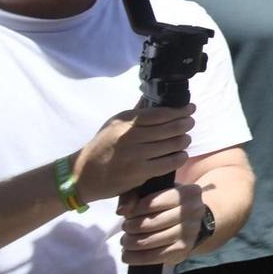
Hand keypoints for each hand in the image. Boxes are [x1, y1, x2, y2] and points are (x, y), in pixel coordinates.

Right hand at [71, 104, 195, 202]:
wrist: (82, 175)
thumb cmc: (101, 147)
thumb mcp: (113, 124)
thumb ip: (135, 112)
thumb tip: (154, 98)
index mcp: (125, 121)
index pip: (161, 113)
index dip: (180, 110)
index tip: (190, 108)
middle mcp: (130, 136)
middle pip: (170, 127)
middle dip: (185, 124)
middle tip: (189, 124)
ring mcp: (135, 155)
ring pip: (173, 144)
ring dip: (183, 141)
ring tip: (184, 139)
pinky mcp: (139, 172)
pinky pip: (169, 163)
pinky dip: (179, 158)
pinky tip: (180, 155)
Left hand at [116, 181, 207, 266]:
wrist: (189, 222)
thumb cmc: (167, 203)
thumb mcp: (154, 191)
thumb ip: (134, 195)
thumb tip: (122, 211)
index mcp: (189, 192)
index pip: (153, 202)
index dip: (134, 210)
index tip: (127, 214)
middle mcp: (193, 212)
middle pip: (151, 223)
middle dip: (131, 227)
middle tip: (125, 227)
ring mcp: (189, 233)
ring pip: (150, 241)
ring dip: (130, 242)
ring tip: (125, 240)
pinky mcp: (183, 250)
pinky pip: (153, 256)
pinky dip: (135, 257)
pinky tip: (127, 254)